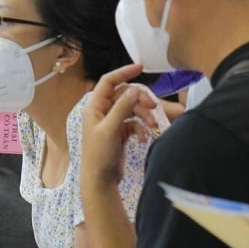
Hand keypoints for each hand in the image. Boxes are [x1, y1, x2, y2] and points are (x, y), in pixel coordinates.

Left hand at [80, 63, 153, 190]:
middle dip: (140, 100)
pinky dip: (141, 128)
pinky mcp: (120, 133)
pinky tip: (144, 138)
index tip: (141, 67)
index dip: (123, 72)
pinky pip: (134, 123)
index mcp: (94, 106)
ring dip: (144, 115)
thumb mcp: (110, 129)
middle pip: (125, 95)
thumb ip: (122, 108)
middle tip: (153, 107)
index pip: (109, 81)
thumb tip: (134, 89)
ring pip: (132, 109)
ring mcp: (112, 122)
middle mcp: (102, 111)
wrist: (100, 180)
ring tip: (152, 125)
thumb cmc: (99, 154)